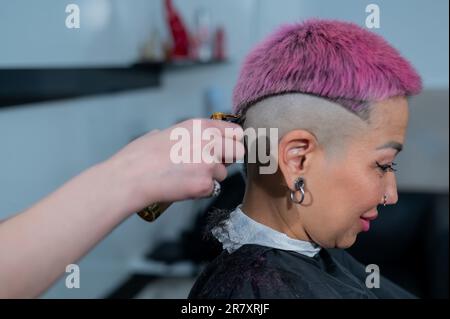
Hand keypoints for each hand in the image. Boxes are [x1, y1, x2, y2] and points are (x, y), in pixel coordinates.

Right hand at [104, 119, 244, 214]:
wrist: (131, 177)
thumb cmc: (141, 156)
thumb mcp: (165, 132)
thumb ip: (185, 135)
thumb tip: (189, 139)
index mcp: (200, 126)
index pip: (235, 131)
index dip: (231, 141)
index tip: (227, 148)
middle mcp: (210, 142)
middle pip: (238, 152)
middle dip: (227, 160)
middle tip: (209, 166)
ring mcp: (209, 164)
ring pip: (223, 174)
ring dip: (211, 178)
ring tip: (187, 177)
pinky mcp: (206, 185)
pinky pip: (212, 189)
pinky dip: (200, 191)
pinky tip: (183, 187)